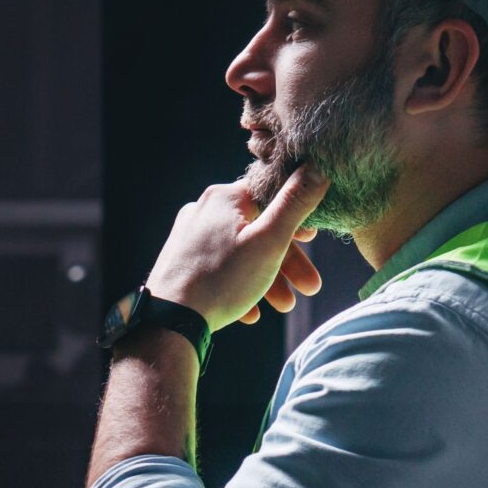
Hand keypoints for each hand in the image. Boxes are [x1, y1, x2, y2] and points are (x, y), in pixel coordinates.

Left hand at [144, 167, 327, 329]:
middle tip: (309, 287)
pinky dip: (239, 285)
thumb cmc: (222, 279)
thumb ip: (296, 203)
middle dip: (287, 260)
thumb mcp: (269, 241)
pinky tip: (251, 312)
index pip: (270, 194)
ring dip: (267, 277)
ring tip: (284, 305)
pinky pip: (219, 267)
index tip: (312, 239)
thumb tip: (318, 166)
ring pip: (240, 252)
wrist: (169, 321)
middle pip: (257, 229)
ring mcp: (189, 235)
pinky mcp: (182, 260)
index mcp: (225, 197)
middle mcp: (203, 209)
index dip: (296, 215)